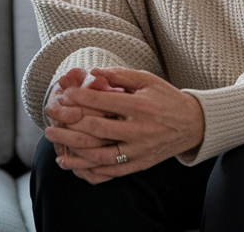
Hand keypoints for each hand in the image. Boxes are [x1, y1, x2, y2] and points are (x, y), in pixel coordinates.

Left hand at [47, 68, 204, 184]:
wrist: (193, 125)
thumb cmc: (166, 98)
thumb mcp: (147, 80)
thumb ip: (119, 76)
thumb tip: (92, 73)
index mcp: (141, 107)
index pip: (103, 102)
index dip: (79, 98)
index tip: (62, 94)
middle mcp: (139, 131)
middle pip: (97, 130)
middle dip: (69, 123)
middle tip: (49, 117)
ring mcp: (139, 151)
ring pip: (100, 154)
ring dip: (73, 150)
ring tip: (54, 142)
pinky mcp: (140, 164)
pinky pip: (111, 170)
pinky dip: (89, 169)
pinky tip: (72, 163)